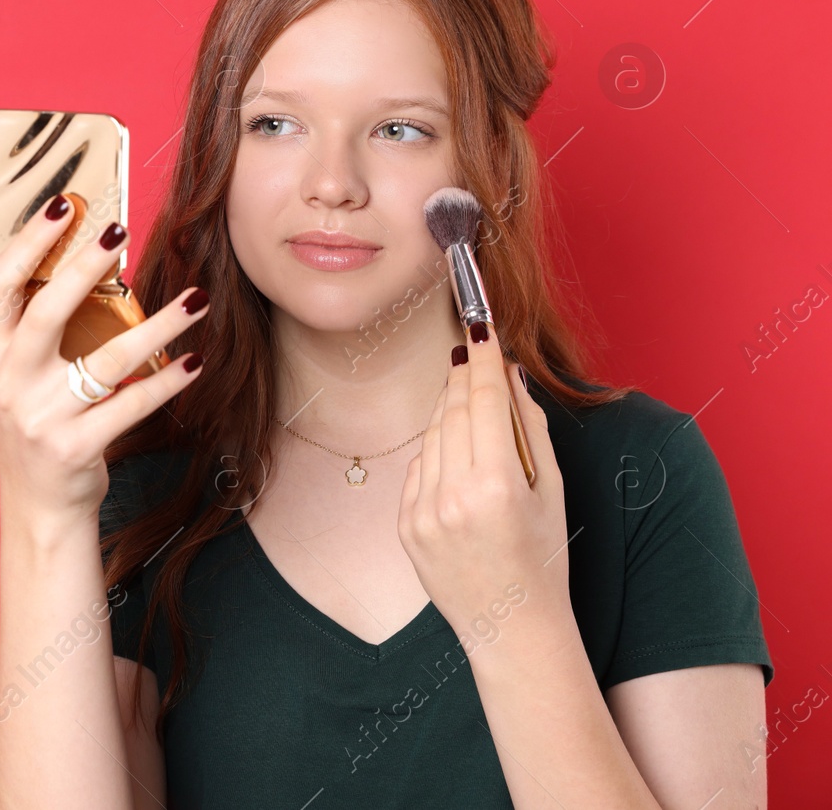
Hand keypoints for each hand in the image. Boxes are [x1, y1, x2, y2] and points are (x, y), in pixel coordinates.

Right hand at [0, 194, 209, 523]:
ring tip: (194, 300)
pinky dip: (166, 384)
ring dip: (156, 328)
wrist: (37, 503)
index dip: (28, 243)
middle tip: (120, 231)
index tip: (63, 204)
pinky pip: (130, 407)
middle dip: (83, 267)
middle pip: (46, 312)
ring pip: (106, 361)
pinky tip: (194, 361)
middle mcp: (11, 382)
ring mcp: (43, 417)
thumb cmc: (21, 421)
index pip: (0, 286)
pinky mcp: (78, 448)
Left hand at [397, 325, 571, 646]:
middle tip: (474, 351)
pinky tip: (458, 457)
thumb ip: (530, 430)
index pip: (485, 402)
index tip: (482, 328)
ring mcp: (421, 512)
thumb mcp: (552, 492)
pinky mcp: (403, 525)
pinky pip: (418, 467)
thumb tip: (511, 377)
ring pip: (432, 435)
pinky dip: (437, 452)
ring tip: (470, 401)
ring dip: (450, 410)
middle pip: (454, 411)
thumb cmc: (544, 560)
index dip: (484, 361)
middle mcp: (452, 497)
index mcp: (496, 487)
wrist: (511, 628)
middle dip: (465, 378)